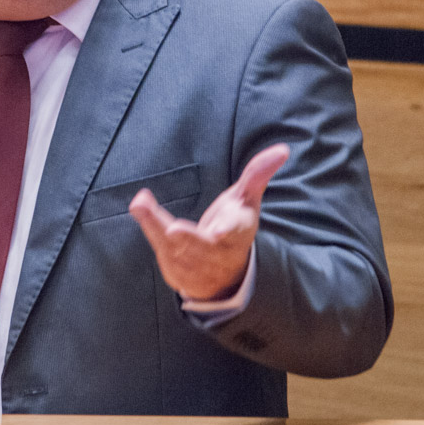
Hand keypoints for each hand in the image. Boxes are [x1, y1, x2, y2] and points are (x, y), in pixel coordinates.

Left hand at [129, 143, 289, 300]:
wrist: (227, 274)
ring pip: (175, 250)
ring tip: (140, 204)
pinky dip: (152, 233)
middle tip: (173, 228)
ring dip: (156, 227)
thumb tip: (282, 149)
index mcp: (238, 233)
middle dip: (187, 238)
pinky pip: (163, 256)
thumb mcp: (246, 201)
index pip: (235, 231)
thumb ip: (258, 174)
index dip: (227, 230)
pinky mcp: (180, 275)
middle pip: (200, 245)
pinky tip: (141, 211)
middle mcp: (218, 253)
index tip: (218, 231)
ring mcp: (198, 268)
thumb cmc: (235, 227)